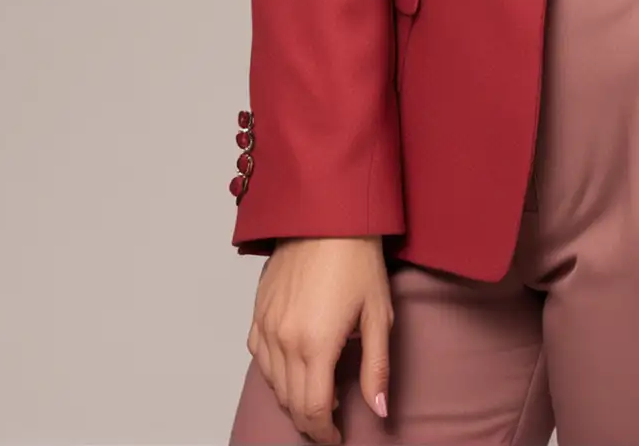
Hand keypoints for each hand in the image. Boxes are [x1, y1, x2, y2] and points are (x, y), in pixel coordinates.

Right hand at [248, 236, 392, 442]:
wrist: (327, 214)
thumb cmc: (357, 259)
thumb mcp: (378, 313)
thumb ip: (377, 367)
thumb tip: (379, 410)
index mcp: (316, 344)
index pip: (313, 409)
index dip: (325, 432)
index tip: (338, 436)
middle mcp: (284, 340)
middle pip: (291, 401)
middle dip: (310, 419)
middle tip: (330, 420)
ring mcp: (267, 325)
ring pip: (272, 383)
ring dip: (292, 397)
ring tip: (316, 394)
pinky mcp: (258, 310)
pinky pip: (259, 356)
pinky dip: (274, 372)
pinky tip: (292, 367)